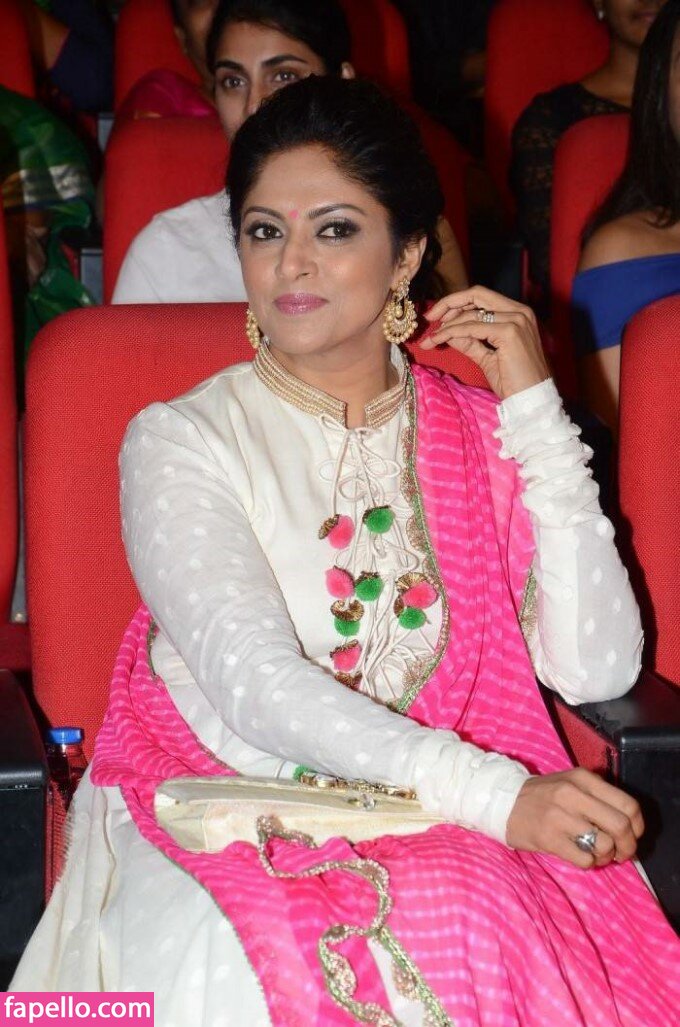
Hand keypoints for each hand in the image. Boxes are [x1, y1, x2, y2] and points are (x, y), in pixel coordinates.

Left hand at [422, 285, 550, 399]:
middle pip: (476, 294)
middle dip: (448, 303)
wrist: (531, 400)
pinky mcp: (509, 332)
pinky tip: (438, 340)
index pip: (482, 297)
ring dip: (446, 325)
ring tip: (431, 339)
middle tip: (428, 317)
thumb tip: (446, 332)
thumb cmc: (513, 382)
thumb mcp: (486, 356)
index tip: (437, 315)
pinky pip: (471, 328)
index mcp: (517, 313)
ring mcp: (516, 319)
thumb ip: (469, 341)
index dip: (457, 302)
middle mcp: (519, 311)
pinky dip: (451, 333)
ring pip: (471, 313)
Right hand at [506, 767, 643, 868]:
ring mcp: (559, 816)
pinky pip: (584, 859)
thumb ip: (599, 797)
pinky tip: (580, 856)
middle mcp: (573, 794)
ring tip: (596, 854)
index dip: (637, 826)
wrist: (502, 801)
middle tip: (621, 853)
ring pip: (604, 844)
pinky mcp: (548, 838)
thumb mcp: (571, 783)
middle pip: (620, 826)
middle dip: (628, 846)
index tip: (632, 835)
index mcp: (583, 779)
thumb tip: (630, 826)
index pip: (628, 804)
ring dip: (606, 856)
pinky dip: (588, 862)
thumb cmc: (543, 796)